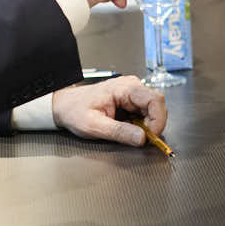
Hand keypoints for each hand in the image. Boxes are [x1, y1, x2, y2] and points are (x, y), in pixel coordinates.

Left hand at [50, 76, 166, 145]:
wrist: (66, 106)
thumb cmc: (75, 111)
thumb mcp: (94, 126)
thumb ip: (119, 132)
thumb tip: (142, 138)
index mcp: (124, 88)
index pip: (155, 100)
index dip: (158, 120)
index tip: (151, 137)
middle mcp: (131, 87)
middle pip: (157, 105)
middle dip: (153, 125)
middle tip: (140, 139)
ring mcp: (132, 93)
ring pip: (154, 110)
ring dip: (148, 125)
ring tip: (130, 133)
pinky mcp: (131, 101)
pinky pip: (146, 113)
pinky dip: (142, 125)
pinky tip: (129, 129)